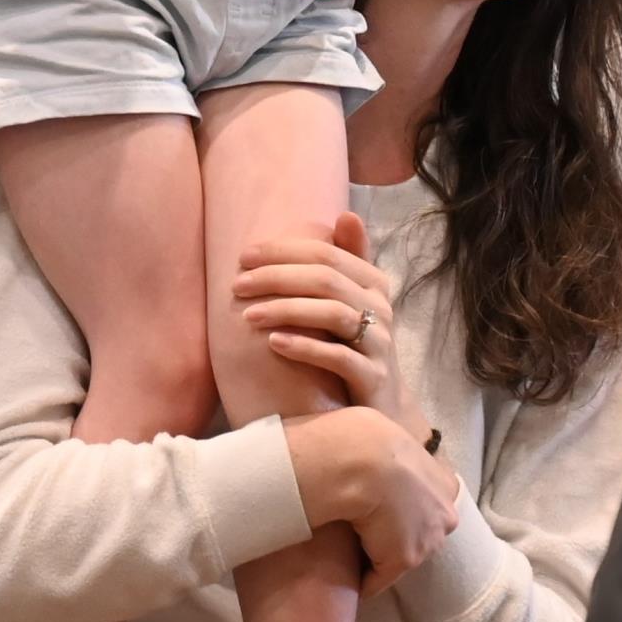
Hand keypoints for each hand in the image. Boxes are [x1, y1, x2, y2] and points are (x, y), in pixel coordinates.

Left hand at [235, 211, 426, 431]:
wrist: (383, 408)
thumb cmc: (356, 347)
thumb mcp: (352, 303)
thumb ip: (346, 261)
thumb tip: (345, 214)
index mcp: (374, 282)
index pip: (326, 253)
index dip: (283, 251)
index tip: (244, 257)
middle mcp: (381, 307)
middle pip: (326, 280)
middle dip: (277, 277)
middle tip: (237, 284)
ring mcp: (379, 343)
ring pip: (332, 314)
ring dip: (285, 310)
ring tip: (248, 315)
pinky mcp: (373, 377)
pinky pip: (338, 357)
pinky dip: (304, 346)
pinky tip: (273, 344)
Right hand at [284, 406, 458, 597]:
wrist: (365, 459)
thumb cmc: (372, 439)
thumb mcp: (395, 440)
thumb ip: (400, 458)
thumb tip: (383, 452)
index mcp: (445, 484)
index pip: (430, 507)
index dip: (405, 509)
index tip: (384, 509)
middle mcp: (445, 516)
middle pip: (421, 535)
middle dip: (398, 536)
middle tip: (367, 530)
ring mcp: (427, 542)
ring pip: (401, 556)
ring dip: (379, 555)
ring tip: (353, 550)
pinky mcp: (403, 561)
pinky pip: (378, 580)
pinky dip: (362, 579)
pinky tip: (345, 574)